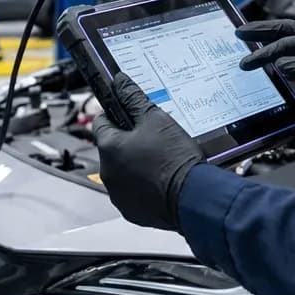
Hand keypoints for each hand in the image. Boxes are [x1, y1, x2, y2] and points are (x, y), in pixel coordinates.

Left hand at [92, 74, 204, 230]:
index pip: (100, 122)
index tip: (130, 115)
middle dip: (129, 142)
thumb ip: (133, 98)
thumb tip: (120, 82)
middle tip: (154, 139)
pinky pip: (133, 193)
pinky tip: (162, 180)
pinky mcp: (131, 212)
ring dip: (135, 165)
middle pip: (112, 149)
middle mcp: (107, 173)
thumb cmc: (175, 159)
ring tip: (160, 161)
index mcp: (108, 148)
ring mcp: (118, 195)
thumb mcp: (156, 119)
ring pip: (122, 172)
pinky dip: (143, 187)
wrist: (194, 197)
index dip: (116, 115)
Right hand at [236, 19, 294, 123]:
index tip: (249, 60)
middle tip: (238, 32)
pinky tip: (267, 65)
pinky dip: (278, 61)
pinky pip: (294, 62)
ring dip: (268, 44)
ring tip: (246, 43)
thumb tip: (279, 64)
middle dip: (261, 32)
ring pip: (288, 46)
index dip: (267, 50)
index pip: (289, 41)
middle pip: (285, 33)